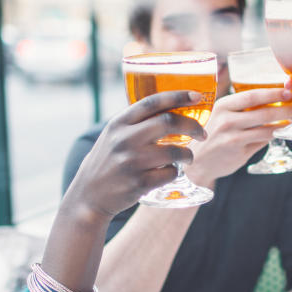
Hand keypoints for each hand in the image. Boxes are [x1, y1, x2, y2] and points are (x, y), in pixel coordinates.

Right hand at [64, 91, 208, 220]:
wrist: (89, 196)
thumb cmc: (108, 161)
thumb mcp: (114, 136)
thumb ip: (136, 123)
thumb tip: (173, 108)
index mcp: (119, 123)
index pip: (153, 102)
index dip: (178, 96)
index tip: (198, 96)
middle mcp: (124, 139)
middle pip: (168, 122)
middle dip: (192, 125)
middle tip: (202, 133)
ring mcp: (131, 162)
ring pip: (174, 151)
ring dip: (188, 154)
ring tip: (188, 157)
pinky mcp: (139, 183)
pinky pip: (170, 173)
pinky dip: (176, 171)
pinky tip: (171, 172)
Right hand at [185, 88, 291, 186]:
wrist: (198, 161)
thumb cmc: (214, 135)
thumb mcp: (222, 116)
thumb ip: (244, 109)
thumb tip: (275, 99)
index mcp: (223, 106)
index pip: (253, 95)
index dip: (273, 92)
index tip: (288, 90)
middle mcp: (226, 121)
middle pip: (263, 112)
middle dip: (285, 107)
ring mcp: (233, 138)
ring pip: (266, 128)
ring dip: (284, 122)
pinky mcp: (239, 152)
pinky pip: (263, 141)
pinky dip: (275, 135)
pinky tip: (282, 131)